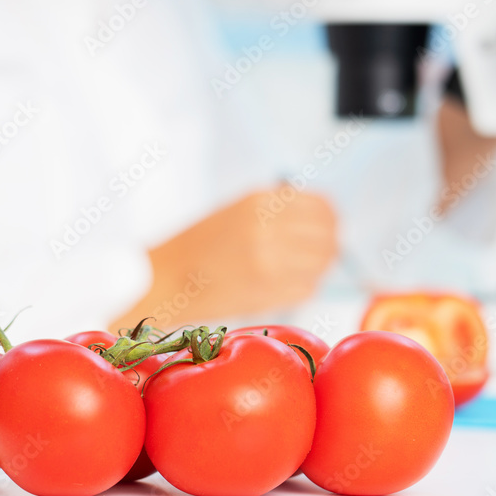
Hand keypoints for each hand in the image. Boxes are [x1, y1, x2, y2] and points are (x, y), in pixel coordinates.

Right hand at [109, 189, 338, 332]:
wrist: (165, 279)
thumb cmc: (198, 245)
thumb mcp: (237, 211)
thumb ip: (278, 211)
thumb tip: (321, 219)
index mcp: (260, 202)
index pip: (322, 206)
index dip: (329, 218)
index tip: (327, 226)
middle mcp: (268, 228)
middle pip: (327, 236)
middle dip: (328, 245)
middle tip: (318, 253)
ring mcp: (270, 262)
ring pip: (321, 264)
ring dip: (315, 268)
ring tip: (296, 271)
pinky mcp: (268, 293)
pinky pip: (307, 289)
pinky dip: (302, 288)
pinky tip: (282, 285)